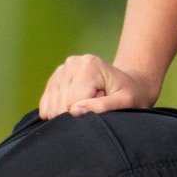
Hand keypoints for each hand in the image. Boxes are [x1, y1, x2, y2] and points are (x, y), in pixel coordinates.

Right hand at [39, 54, 158, 119]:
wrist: (129, 86)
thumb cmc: (131, 95)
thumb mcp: (125, 102)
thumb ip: (103, 106)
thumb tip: (74, 111)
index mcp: (88, 65)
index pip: (73, 101)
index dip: (88, 111)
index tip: (103, 102)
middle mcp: (71, 63)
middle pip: (60, 105)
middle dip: (78, 112)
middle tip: (97, 103)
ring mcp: (60, 71)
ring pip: (51, 108)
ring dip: (69, 112)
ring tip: (89, 103)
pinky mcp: (53, 81)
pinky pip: (46, 107)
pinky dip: (59, 112)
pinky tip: (77, 105)